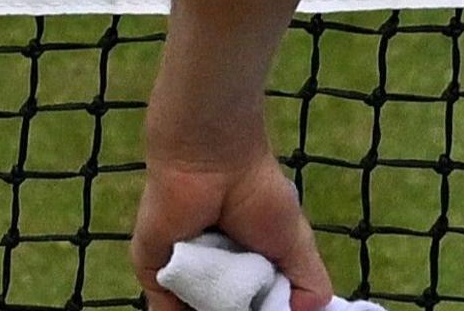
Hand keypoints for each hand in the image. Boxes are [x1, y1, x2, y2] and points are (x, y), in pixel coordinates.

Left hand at [133, 144, 331, 310]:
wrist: (214, 166)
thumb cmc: (259, 195)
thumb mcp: (296, 243)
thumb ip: (308, 281)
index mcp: (248, 263)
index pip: (257, 303)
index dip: (268, 310)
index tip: (281, 310)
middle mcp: (215, 272)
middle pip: (226, 309)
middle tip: (256, 310)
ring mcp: (184, 276)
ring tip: (232, 304)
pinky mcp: (155, 277)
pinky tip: (201, 307)